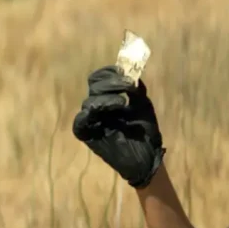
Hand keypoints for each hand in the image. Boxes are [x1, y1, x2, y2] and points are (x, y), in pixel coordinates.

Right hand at [72, 65, 165, 187]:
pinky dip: (93, 112)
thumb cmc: (145, 131)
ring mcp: (91, 119)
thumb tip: (131, 72)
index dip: (109, 71)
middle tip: (128, 85)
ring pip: (90, 101)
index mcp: (108, 97)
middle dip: (111, 82)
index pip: (99, 78)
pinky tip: (112, 109)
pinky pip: (81, 120)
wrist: (147, 156)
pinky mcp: (87, 134)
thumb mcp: (142, 105)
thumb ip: (135, 89)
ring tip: (123, 102)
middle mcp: (97, 106)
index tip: (125, 71)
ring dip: (107, 97)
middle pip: (94, 85)